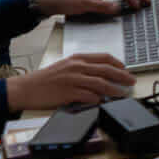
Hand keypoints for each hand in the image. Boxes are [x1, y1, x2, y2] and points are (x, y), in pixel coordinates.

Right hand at [6, 54, 135, 112]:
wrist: (26, 88)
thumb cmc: (45, 79)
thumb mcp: (65, 66)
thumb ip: (82, 68)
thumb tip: (100, 74)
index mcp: (77, 58)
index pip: (104, 57)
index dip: (118, 64)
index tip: (126, 69)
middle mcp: (77, 67)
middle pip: (106, 69)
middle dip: (122, 75)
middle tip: (132, 80)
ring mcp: (73, 79)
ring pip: (101, 83)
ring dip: (114, 89)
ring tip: (122, 93)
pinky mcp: (68, 93)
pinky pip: (88, 95)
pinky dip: (98, 98)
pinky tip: (103, 101)